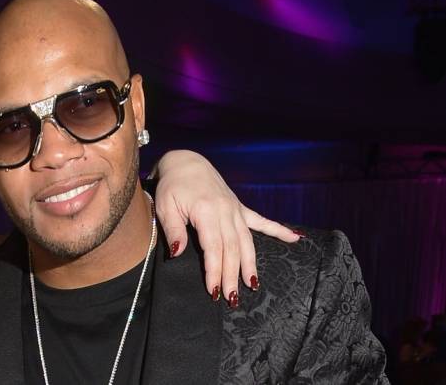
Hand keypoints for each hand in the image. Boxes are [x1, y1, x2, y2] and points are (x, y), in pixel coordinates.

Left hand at [151, 150, 299, 301]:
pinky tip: (295, 238)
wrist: (185, 161)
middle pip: (233, 249)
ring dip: (250, 264)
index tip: (214, 291)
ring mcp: (235, 209)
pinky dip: (278, 230)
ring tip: (252, 285)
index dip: (215, 271)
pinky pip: (261, 220)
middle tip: (232, 298)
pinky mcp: (239, 207)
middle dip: (232, 275)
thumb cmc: (172, 185)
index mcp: (206, 212)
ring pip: (247, 241)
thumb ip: (173, 230)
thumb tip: (177, 253)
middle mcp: (226, 211)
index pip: (213, 248)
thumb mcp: (164, 206)